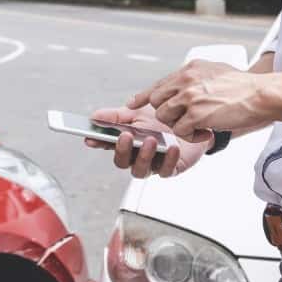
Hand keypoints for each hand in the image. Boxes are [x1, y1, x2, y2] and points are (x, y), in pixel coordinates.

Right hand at [84, 105, 209, 178]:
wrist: (190, 121)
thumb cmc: (162, 119)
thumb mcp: (137, 112)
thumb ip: (116, 116)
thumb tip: (94, 116)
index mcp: (127, 142)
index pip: (107, 145)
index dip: (98, 143)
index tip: (91, 138)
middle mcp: (136, 156)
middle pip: (122, 162)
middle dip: (122, 150)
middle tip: (126, 136)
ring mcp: (153, 164)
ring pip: (141, 170)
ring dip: (144, 156)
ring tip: (150, 140)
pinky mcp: (170, 169)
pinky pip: (166, 170)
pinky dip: (168, 159)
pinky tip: (171, 147)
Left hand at [128, 59, 273, 142]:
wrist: (261, 94)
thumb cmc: (242, 86)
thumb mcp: (214, 70)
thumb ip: (194, 76)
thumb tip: (182, 82)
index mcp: (189, 69)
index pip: (158, 84)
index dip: (143, 96)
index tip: (132, 104)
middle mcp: (185, 80)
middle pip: (157, 102)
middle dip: (166, 114)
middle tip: (184, 120)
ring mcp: (190, 97)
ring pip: (165, 117)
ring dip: (178, 126)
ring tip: (197, 126)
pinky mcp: (197, 114)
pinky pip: (180, 130)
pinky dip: (191, 136)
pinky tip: (206, 132)